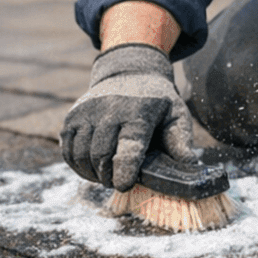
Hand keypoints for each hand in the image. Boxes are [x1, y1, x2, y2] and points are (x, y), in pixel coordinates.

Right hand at [59, 43, 196, 190]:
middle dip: (109, 177)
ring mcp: (87, 112)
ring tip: (106, 176)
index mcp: (139, 112)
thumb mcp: (177, 115)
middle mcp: (110, 109)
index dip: (124, 171)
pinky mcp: (72, 116)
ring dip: (92, 174)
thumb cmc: (158, 102)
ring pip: (82, 155)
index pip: (128, 147)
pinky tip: (91, 168)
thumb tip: (190, 167)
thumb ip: (181, 141)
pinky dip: (77, 165)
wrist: (130, 73)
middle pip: (101, 155)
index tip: (124, 185)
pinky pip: (68, 150)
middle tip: (118, 182)